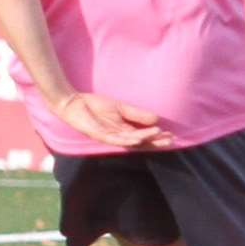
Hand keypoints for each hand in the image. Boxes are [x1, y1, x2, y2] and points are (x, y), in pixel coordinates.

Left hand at [51, 91, 172, 149]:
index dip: (156, 137)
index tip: (171, 135)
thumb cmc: (94, 106)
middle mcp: (117, 137)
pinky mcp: (98, 134)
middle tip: (170, 140)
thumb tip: (156, 119)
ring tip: (158, 134)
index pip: (143, 137)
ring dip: (144, 139)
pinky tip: (137, 138)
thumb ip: (136, 114)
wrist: (73, 103)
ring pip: (129, 141)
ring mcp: (108, 137)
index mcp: (123, 131)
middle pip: (139, 142)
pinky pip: (114, 139)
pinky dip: (126, 139)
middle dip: (155, 142)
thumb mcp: (120, 108)